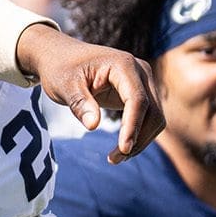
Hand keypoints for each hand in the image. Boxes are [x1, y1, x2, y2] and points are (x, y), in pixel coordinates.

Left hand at [15, 24, 162, 162]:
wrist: (61, 56)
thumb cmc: (60, 69)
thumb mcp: (63, 85)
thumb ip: (79, 103)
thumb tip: (93, 126)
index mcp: (123, 64)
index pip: (137, 99)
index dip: (132, 125)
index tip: (123, 148)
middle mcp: (140, 71)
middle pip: (153, 111)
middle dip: (138, 138)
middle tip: (114, 159)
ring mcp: (143, 81)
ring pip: (155, 117)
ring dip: (140, 140)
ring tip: (115, 158)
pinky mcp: (140, 92)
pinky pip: (148, 117)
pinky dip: (138, 134)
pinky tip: (121, 149)